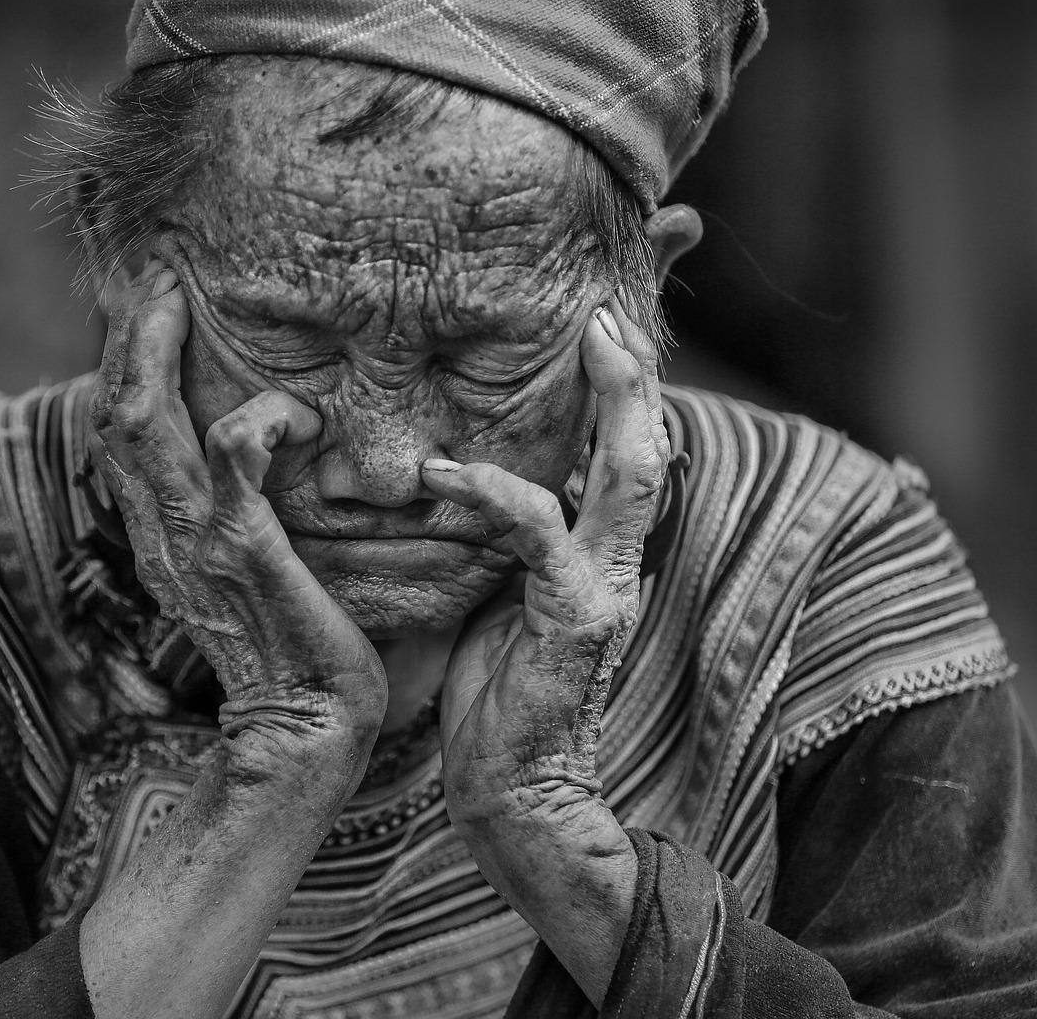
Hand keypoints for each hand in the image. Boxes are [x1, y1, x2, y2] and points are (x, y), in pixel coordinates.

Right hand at [89, 261, 386, 787]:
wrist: (306, 723)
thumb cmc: (293, 640)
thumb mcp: (245, 565)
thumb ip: (232, 509)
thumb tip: (246, 455)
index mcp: (161, 528)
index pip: (120, 429)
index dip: (122, 361)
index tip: (144, 303)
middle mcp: (161, 527)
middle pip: (113, 410)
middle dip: (125, 333)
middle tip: (153, 272)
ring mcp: (195, 536)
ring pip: (143, 420)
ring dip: (154, 348)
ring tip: (177, 295)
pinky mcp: (243, 548)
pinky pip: (234, 456)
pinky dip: (262, 418)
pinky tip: (297, 414)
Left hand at [420, 295, 667, 1001]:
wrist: (511, 781)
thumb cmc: (498, 683)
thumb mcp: (503, 587)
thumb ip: (512, 530)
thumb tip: (480, 469)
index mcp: (598, 550)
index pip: (620, 453)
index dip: (623, 389)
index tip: (599, 324)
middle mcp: (616, 560)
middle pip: (648, 447)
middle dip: (639, 375)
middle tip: (611, 310)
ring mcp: (603, 587)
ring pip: (630, 474)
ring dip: (615, 402)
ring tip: (591, 339)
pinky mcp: (571, 618)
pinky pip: (540, 534)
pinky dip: (496, 493)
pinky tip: (443, 473)